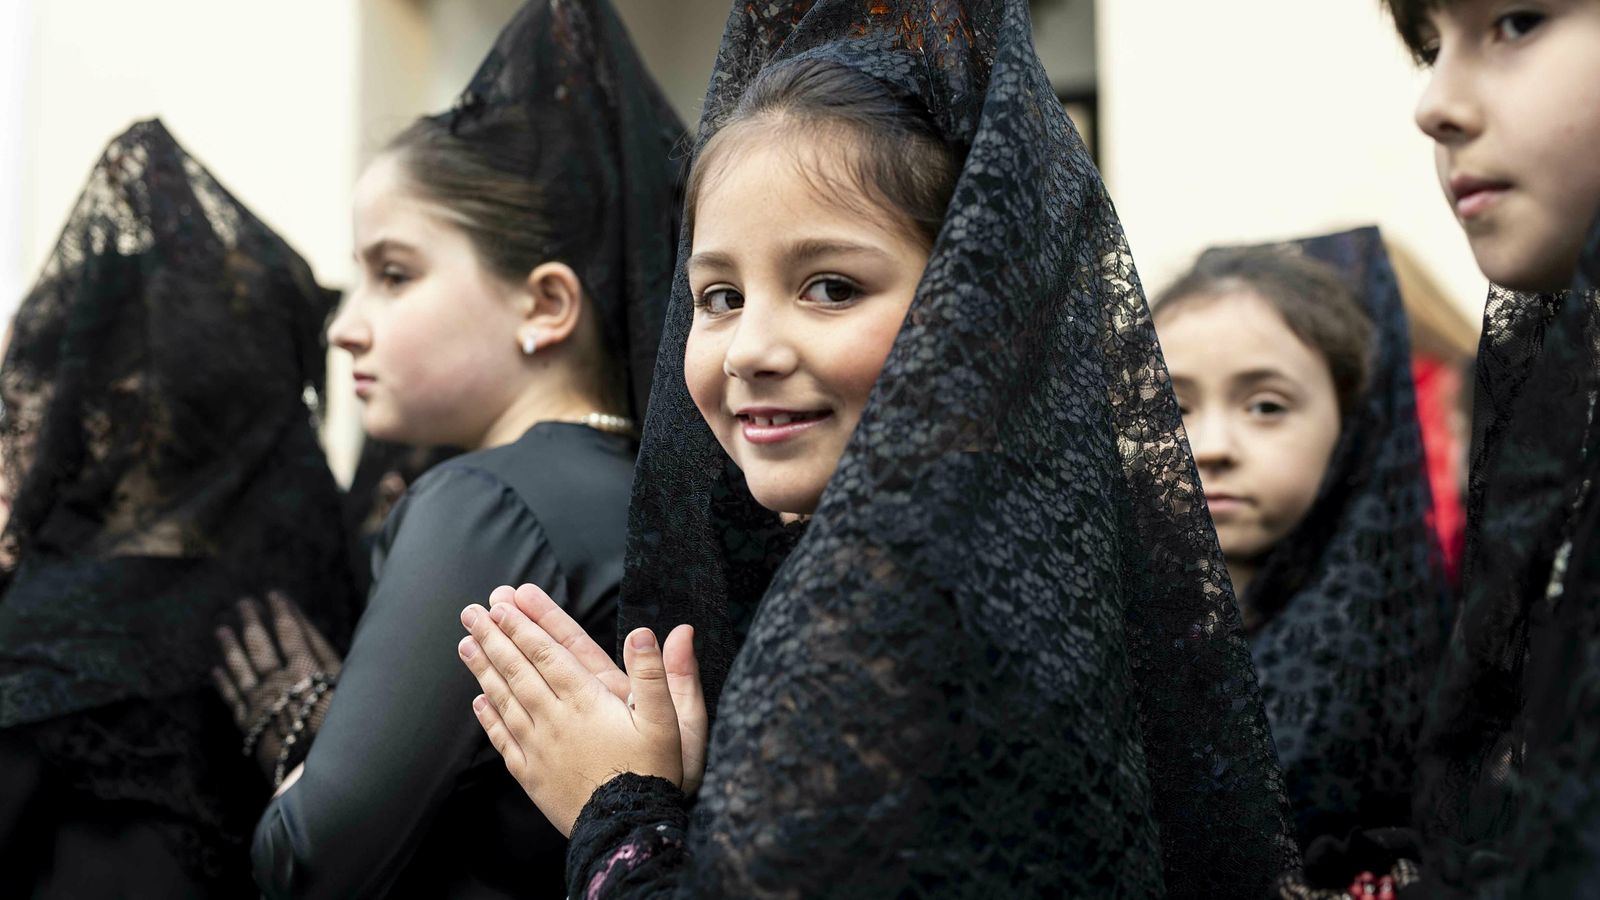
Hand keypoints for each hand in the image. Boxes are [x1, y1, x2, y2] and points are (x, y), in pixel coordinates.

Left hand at [213, 591, 341, 783]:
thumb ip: (337, 669)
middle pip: (264, 644)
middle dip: (253, 620)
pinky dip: (223, 682)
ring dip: (231, 646)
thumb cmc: (347, 736)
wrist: (321, 776)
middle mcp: (284, 682)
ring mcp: (263, 702)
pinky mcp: (250, 725)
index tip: (275, 595)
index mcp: (312, 671)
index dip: (285, 613)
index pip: (295, 634)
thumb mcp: (352, 695)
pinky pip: (232, 697)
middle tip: (243, 602)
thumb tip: (325, 645)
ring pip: (242, 667)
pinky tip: (215, 669)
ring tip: (221, 628)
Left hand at [457, 586, 704, 836]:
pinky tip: (479, 702)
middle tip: (472, 612)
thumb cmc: (653, 774)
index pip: (548, 654)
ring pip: (505, 700)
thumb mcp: (671, 722)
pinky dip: (489, 718)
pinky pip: (503, 739)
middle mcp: (556, 719)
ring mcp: (539, 748)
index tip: (502, 604)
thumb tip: (646, 632)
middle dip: (495, 637)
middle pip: (519, 670)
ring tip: (467, 644)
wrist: (626, 831)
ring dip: (485, 669)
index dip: (524, 626)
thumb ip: (659, 675)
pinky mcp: (532, 775)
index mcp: (588, 701)